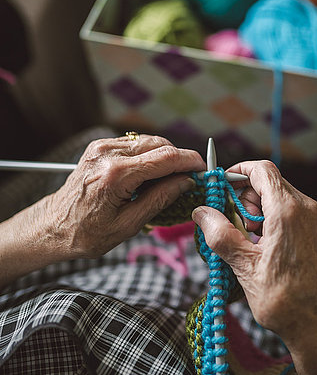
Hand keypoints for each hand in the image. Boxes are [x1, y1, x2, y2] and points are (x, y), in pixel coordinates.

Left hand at [46, 135, 204, 258]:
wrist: (53, 226)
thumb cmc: (86, 232)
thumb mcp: (128, 225)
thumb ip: (160, 199)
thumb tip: (186, 183)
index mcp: (116, 175)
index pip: (166, 157)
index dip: (190, 162)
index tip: (204, 170)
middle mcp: (108, 154)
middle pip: (160, 144)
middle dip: (179, 159)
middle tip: (189, 179)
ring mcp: (102, 147)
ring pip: (148, 141)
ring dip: (164, 157)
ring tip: (168, 181)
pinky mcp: (99, 147)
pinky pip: (134, 144)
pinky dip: (148, 156)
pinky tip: (149, 176)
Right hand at [192, 160, 316, 350]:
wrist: (314, 324)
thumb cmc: (282, 299)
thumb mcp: (243, 265)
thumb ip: (219, 233)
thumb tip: (201, 212)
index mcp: (287, 212)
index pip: (261, 170)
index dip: (237, 172)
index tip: (219, 185)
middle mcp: (305, 208)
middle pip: (268, 181)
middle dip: (243, 194)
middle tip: (227, 219)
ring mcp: (312, 218)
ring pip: (276, 194)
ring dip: (254, 206)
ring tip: (243, 235)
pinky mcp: (313, 229)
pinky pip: (287, 208)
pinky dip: (268, 215)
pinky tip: (257, 241)